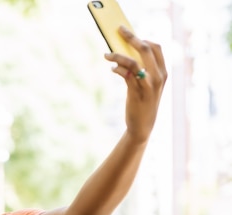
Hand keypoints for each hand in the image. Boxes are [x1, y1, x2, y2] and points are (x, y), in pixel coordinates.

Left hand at [104, 26, 166, 141]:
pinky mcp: (137, 92)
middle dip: (131, 37)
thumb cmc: (142, 103)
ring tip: (106, 54)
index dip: (143, 39)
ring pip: (133, 61)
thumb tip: (124, 55)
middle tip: (119, 32)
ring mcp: (148, 84)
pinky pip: (126, 75)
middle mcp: (158, 76)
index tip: (130, 35)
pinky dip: (117, 68)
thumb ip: (140, 71)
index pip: (156, 48)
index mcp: (163, 72)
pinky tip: (112, 68)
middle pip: (146, 49)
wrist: (142, 126)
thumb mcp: (146, 85)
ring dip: (118, 55)